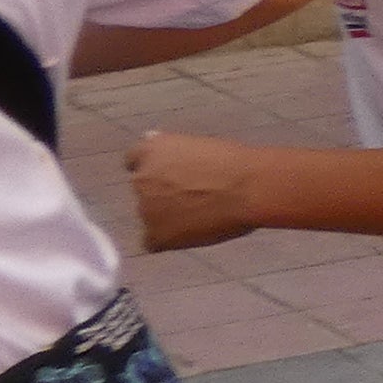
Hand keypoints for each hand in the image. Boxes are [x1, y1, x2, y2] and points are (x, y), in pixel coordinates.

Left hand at [127, 126, 270, 251]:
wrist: (248, 188)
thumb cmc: (234, 163)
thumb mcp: (198, 145)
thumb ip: (172, 152)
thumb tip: (153, 141)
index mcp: (150, 150)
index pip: (134, 160)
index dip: (153, 169)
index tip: (168, 175)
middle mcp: (141, 178)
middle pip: (144, 190)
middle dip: (162, 194)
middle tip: (195, 197)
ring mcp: (145, 208)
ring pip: (151, 216)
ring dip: (167, 216)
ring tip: (202, 216)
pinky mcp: (156, 234)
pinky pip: (153, 241)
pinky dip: (168, 240)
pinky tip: (191, 234)